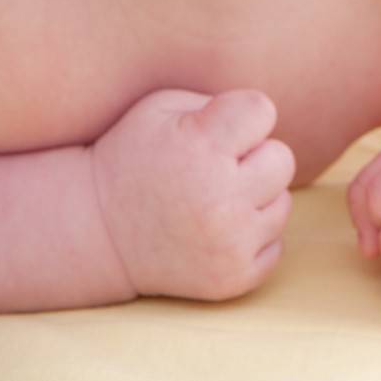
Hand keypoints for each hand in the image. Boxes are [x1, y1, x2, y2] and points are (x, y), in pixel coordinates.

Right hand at [90, 87, 295, 303]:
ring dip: (255, 198)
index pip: (263, 110)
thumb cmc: (134, 157)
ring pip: (282, 203)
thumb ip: (219, 102)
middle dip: (253, 158)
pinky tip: (215, 230)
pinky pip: (276, 244)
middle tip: (215, 167)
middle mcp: (220, 197)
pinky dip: (252, 237)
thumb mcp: (161, 108)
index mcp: (200, 146)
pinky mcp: (233, 278)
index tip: (218, 129)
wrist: (98, 233)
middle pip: (282, 159)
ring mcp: (229, 243)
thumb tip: (266, 119)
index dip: (243, 116)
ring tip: (212, 200)